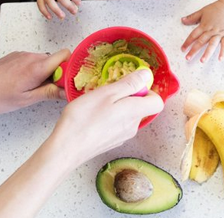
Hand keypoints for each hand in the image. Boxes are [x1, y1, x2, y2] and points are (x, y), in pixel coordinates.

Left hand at [0, 50, 70, 113]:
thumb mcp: (27, 99)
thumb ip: (49, 93)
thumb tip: (66, 91)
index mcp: (38, 68)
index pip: (65, 55)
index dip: (70, 67)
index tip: (66, 80)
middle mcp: (33, 57)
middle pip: (56, 59)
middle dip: (57, 73)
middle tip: (49, 88)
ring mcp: (24, 55)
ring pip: (45, 60)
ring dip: (45, 72)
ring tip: (33, 86)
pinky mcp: (18, 55)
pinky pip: (34, 60)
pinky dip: (35, 70)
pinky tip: (24, 81)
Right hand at [49, 69, 163, 169]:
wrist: (65, 148)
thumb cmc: (84, 118)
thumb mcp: (106, 93)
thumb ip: (129, 84)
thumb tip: (147, 75)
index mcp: (135, 113)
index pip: (157, 102)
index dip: (148, 90)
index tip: (131, 85)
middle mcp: (133, 127)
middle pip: (141, 107)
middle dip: (129, 95)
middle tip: (108, 91)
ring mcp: (122, 136)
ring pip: (128, 115)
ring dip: (117, 105)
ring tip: (98, 102)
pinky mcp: (111, 141)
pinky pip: (117, 123)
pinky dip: (110, 116)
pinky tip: (93, 115)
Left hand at [181, 0, 223, 61]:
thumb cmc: (216, 8)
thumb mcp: (202, 11)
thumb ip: (192, 17)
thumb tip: (182, 20)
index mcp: (204, 25)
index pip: (193, 35)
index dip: (187, 42)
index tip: (182, 49)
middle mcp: (211, 30)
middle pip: (201, 42)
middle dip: (194, 50)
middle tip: (187, 58)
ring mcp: (219, 33)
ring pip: (212, 44)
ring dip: (207, 53)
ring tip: (202, 61)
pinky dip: (223, 51)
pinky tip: (220, 58)